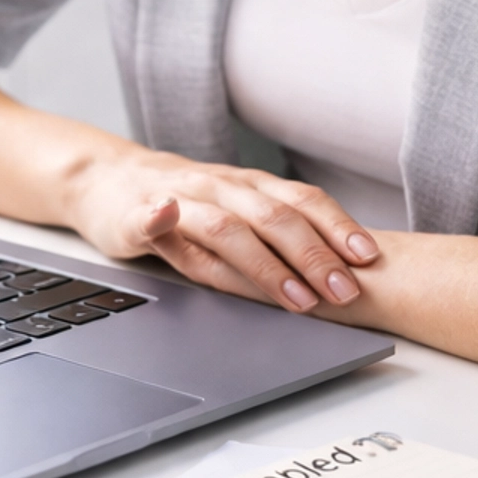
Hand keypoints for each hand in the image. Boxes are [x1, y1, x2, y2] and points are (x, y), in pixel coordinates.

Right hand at [66, 149, 379, 312]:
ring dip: (263, 263)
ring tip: (293, 296)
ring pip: (225, 226)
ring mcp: (179, 198)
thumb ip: (278, 232)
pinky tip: (166, 218)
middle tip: (342, 293)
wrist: (109, 181)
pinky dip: (158, 217)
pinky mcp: (135, 214)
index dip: (337, 227)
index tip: (368, 259)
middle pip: (274, 218)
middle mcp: (221, 186)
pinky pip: (149, 215)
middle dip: (313, 257)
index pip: (303, 201)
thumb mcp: (236, 213)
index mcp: (250, 187)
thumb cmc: (185, 205)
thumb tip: (342, 264)